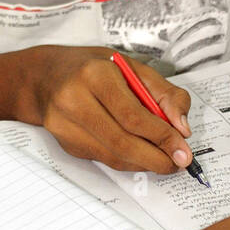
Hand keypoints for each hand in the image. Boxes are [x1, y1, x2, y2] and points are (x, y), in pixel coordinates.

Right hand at [23, 46, 192, 172]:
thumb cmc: (93, 68)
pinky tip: (138, 153)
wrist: (45, 76)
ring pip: (113, 156)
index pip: (133, 115)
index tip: (184, 150)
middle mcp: (74, 100)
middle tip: (178, 163)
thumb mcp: (131, 66)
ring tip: (163, 159)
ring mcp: (64, 125)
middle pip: (122, 142)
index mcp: (94, 74)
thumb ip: (164, 93)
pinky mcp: (64, 143)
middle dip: (156, 158)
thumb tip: (182, 127)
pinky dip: (127, 160)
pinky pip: (103, 158)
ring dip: (144, 163)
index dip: (162, 137)